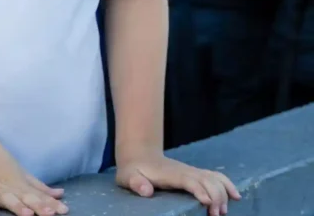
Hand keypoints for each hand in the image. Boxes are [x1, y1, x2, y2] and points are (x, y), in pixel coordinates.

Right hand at [0, 131, 66, 215]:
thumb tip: (61, 194)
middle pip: (24, 198)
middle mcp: (7, 187)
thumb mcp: (20, 171)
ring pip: (5, 199)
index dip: (50, 204)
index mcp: (19, 183)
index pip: (37, 196)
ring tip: (27, 215)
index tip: (65, 211)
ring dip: (16, 206)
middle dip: (38, 207)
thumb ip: (39, 186)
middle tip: (50, 215)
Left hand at [116, 153, 239, 215]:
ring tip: (222, 212)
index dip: (199, 190)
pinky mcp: (195, 174)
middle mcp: (185, 171)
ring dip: (223, 194)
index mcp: (170, 174)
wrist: (138, 155)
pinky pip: (215, 177)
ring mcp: (191, 172)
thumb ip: (135, 183)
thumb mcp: (127, 177)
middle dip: (216, 197)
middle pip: (207, 180)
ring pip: (214, 178)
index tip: (207, 203)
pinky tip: (236, 196)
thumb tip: (146, 191)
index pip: (189, 180)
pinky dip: (227, 185)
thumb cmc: (133, 170)